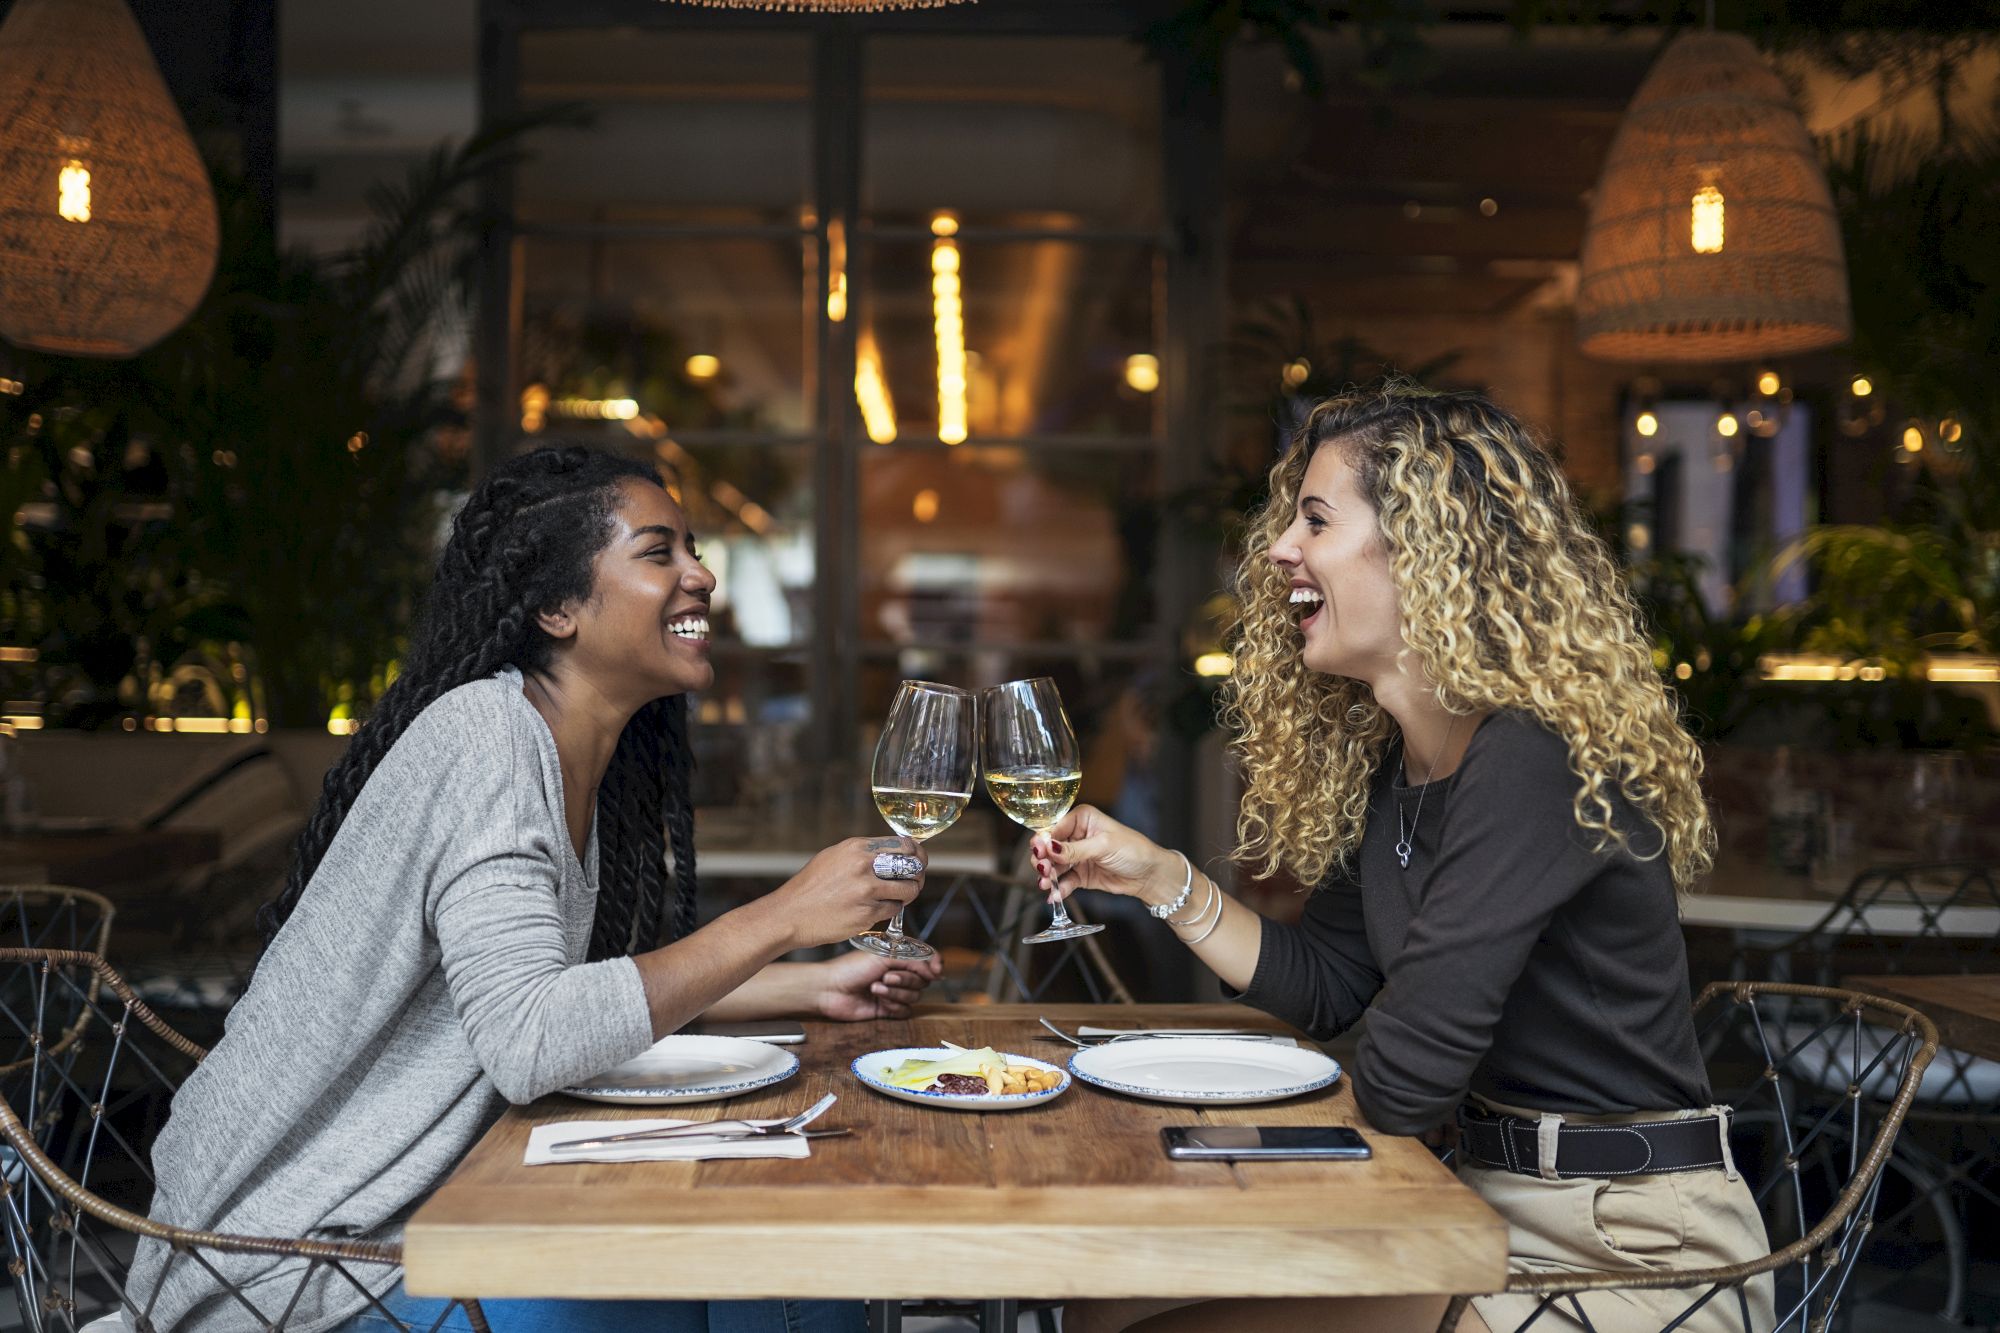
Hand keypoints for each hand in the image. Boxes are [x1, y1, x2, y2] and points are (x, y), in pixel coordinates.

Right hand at [775, 835, 926, 948]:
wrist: (790, 914)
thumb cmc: (810, 887)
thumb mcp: (833, 857)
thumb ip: (861, 853)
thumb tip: (890, 852)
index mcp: (856, 848)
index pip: (903, 844)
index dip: (916, 853)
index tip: (918, 860)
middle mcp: (864, 866)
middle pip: (912, 865)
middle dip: (918, 874)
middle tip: (915, 881)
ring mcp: (866, 890)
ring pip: (908, 890)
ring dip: (909, 894)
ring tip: (901, 896)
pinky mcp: (867, 914)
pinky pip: (895, 909)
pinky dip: (892, 910)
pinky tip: (882, 909)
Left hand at [808, 950, 942, 1021]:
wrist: (830, 989)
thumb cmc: (851, 968)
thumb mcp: (884, 956)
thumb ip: (913, 961)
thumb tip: (934, 971)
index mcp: (898, 956)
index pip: (927, 959)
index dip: (934, 964)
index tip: (934, 971)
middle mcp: (898, 973)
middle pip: (922, 980)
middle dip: (906, 979)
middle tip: (886, 976)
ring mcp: (893, 992)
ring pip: (914, 997)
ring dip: (895, 993)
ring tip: (875, 987)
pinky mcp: (888, 1010)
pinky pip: (905, 1011)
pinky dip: (893, 1006)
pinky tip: (877, 1001)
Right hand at [1029, 804, 1180, 911]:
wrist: (1150, 875)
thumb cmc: (1134, 850)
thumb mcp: (1103, 846)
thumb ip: (1075, 849)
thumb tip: (1049, 848)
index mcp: (1082, 818)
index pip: (1055, 827)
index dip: (1044, 840)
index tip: (1039, 851)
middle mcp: (1076, 835)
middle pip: (1049, 847)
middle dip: (1043, 859)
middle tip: (1042, 870)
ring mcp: (1077, 856)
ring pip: (1054, 865)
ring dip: (1048, 876)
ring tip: (1046, 885)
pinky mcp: (1080, 875)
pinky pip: (1064, 881)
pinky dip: (1058, 888)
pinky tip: (1054, 895)